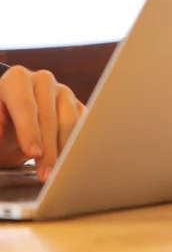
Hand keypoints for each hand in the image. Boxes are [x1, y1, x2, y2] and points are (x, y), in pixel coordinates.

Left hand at [0, 66, 86, 180]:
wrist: (13, 120)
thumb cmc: (0, 122)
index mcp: (17, 78)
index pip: (25, 105)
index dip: (29, 130)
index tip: (32, 152)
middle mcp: (43, 81)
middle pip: (49, 117)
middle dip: (48, 149)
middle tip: (45, 173)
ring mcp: (64, 93)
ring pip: (71, 123)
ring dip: (64, 152)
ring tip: (56, 173)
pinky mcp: (79, 106)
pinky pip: (84, 128)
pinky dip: (78, 147)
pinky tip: (71, 163)